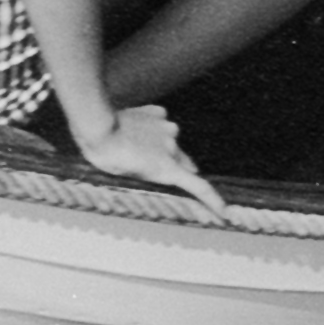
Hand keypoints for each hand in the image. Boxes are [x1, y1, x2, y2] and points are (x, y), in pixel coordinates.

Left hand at [75, 103, 226, 218]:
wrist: (98, 128)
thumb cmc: (109, 159)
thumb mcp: (131, 178)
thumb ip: (154, 174)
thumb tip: (165, 169)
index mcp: (167, 168)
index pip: (198, 187)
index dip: (213, 200)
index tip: (224, 212)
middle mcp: (173, 146)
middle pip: (184, 163)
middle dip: (178, 169)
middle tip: (158, 172)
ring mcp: (166, 127)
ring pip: (171, 141)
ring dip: (162, 146)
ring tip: (136, 147)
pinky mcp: (157, 113)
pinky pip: (160, 123)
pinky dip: (154, 128)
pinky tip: (137, 129)